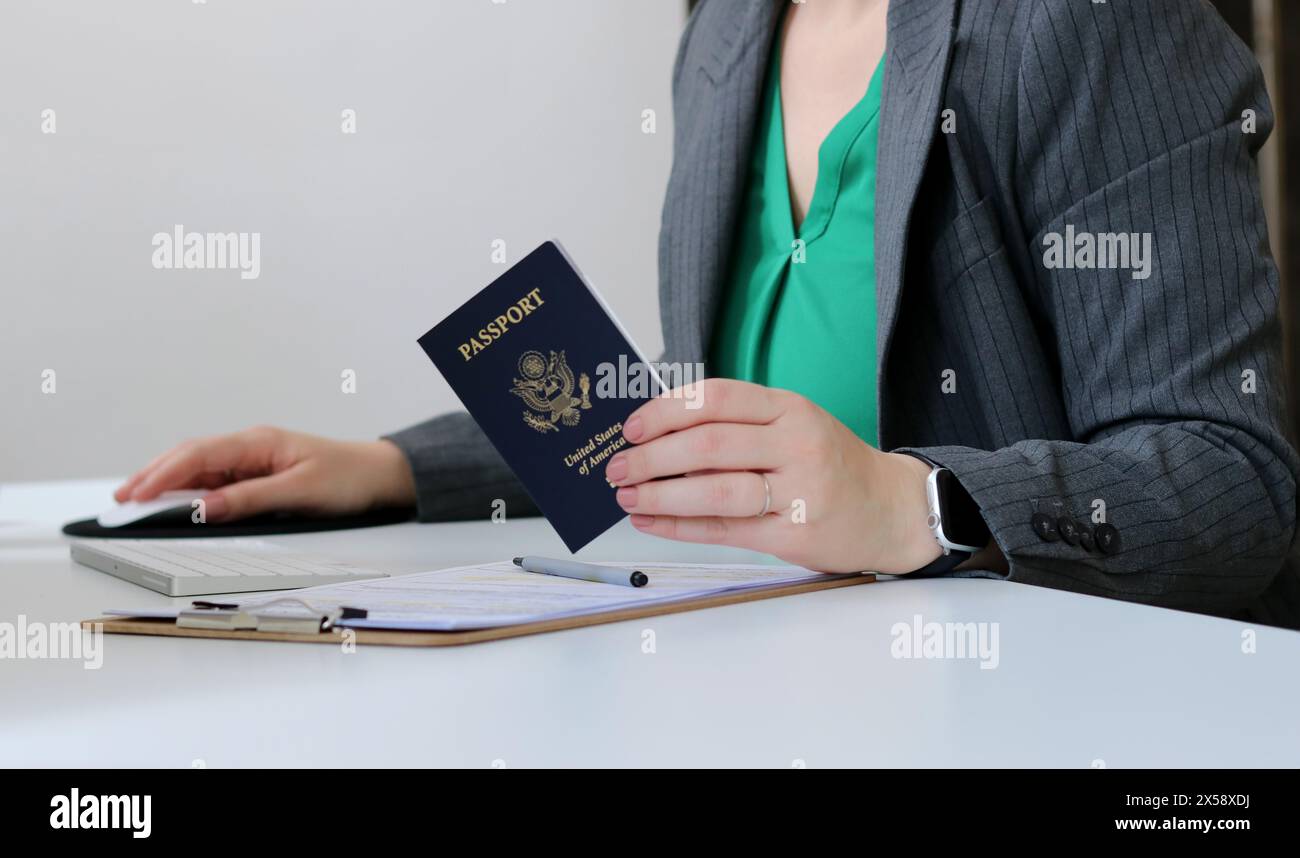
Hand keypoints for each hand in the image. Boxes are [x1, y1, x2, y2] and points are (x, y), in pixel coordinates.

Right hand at [113, 426, 416, 522]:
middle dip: (153, 475)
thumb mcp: (299, 492)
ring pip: (199, 467)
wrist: (379, 476)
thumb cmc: (347, 478)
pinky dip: (189, 489)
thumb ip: (250, 500)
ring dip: (166, 481)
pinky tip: (172, 500)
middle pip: (190, 457)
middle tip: (120, 499)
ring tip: (134, 500)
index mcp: (259, 442)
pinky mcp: (258, 473)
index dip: (163, 474)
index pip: (199, 454)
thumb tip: (203, 509)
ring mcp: (253, 459)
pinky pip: (216, 479)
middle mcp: (251, 446)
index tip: (136, 494)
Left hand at [606, 379, 942, 573]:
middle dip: (651, 457)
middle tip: (618, 466)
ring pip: (714, 490)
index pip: (716, 399)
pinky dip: (680, 526)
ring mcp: (798, 491)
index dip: (665, 411)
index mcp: (791, 408)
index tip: (632, 427)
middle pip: (708, 445)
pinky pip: (725, 529)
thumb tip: (660, 435)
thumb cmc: (831, 465)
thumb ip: (739, 425)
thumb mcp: (795, 425)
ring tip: (628, 497)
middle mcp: (796, 444)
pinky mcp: (794, 534)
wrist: (893, 510)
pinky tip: (652, 521)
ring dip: (660, 495)